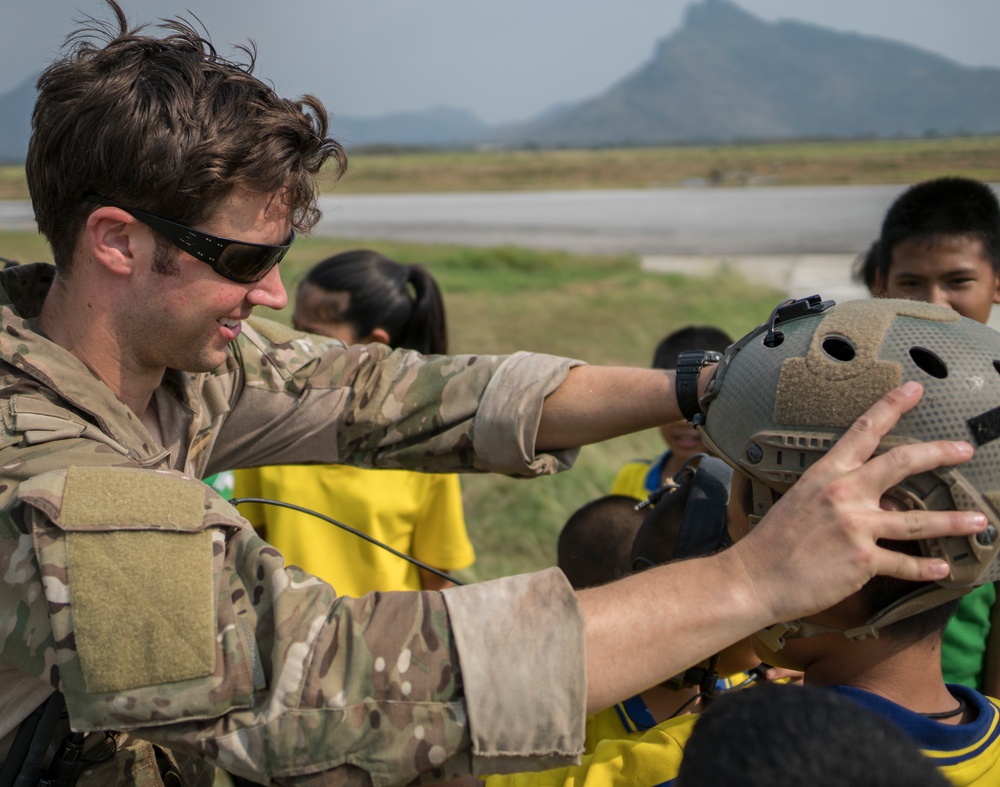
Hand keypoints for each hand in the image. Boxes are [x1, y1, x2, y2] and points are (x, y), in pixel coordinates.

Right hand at [724, 381, 985, 624]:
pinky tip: (943, 569)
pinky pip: (904, 563)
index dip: (891, 406)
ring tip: (978, 520)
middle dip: (938, 453)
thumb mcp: (801, 503)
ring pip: (916, 520)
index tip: (912, 389)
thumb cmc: (772, 542)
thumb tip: (878, 503)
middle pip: (901, 464)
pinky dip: (925, 568)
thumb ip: (840, 498)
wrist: (755, 577)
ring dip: (952, 520)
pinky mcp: (862, 561)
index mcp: (826, 475)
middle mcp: (844, 495)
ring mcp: (855, 527)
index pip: (863, 431)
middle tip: (963, 449)